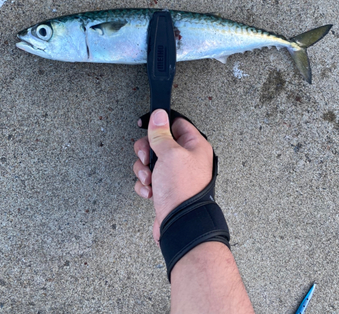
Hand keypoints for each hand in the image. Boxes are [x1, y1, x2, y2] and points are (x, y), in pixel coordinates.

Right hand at [133, 109, 212, 242]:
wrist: (180, 224)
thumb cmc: (182, 190)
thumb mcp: (170, 154)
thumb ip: (161, 133)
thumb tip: (158, 115)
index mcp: (194, 146)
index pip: (176, 124)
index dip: (160, 123)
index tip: (145, 125)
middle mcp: (186, 158)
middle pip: (159, 143)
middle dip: (147, 152)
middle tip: (147, 158)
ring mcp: (175, 174)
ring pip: (150, 162)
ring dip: (144, 170)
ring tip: (150, 180)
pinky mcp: (165, 188)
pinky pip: (148, 179)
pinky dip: (145, 185)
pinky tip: (150, 191)